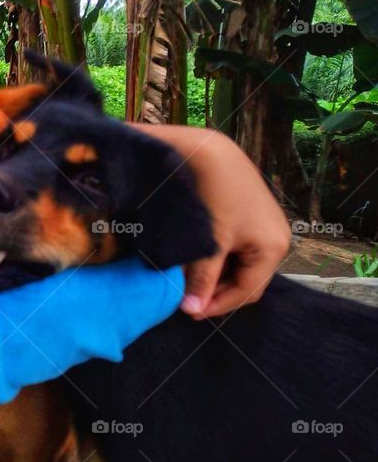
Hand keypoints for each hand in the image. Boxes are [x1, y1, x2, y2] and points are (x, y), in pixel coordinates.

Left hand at [130, 124, 290, 318]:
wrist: (210, 150)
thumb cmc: (214, 195)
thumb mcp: (210, 241)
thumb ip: (202, 277)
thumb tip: (191, 309)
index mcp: (273, 248)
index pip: (247, 292)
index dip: (217, 305)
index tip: (187, 311)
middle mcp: (276, 240)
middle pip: (246, 281)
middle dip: (217, 291)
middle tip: (185, 298)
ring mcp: (264, 228)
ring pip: (239, 266)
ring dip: (215, 275)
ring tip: (186, 279)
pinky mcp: (249, 218)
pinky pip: (236, 250)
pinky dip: (217, 258)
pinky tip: (194, 259)